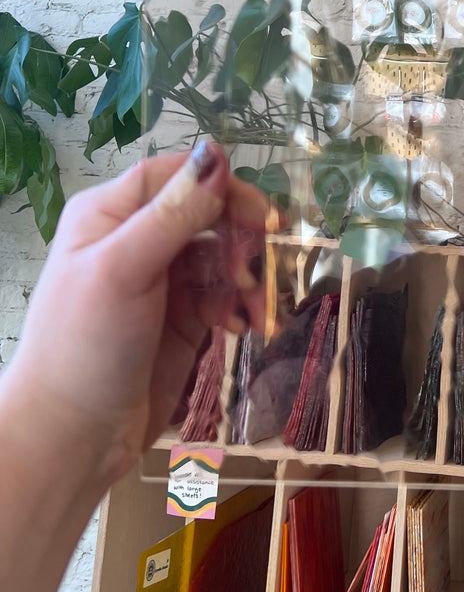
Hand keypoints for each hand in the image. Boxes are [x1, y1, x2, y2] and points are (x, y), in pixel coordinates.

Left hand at [7, 142, 270, 487]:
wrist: (74, 436)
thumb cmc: (85, 345)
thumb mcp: (125, 269)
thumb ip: (173, 214)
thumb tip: (217, 155)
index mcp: (110, 214)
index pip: (176, 175)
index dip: (220, 186)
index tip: (259, 214)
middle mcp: (138, 239)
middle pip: (209, 213)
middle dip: (241, 237)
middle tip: (261, 266)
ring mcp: (164, 281)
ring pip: (225, 255)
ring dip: (249, 277)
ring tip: (255, 309)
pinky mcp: (186, 318)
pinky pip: (228, 294)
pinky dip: (244, 305)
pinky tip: (246, 327)